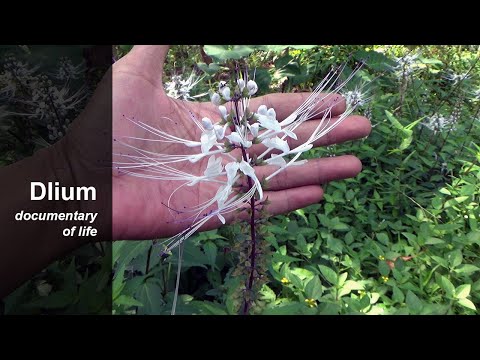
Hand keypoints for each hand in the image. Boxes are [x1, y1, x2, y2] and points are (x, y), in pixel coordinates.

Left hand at [112, 45, 370, 239]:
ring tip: (356, 164)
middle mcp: (224, 153)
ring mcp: (222, 184)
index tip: (336, 100)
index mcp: (212, 123)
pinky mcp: (214, 212)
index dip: (303, 106)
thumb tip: (178, 21)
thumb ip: (162, 43)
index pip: (269, 112)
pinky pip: (259, 207)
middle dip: (324, 135)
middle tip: (363, 127)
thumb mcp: (136, 73)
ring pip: (280, 176)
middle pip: (285, 142)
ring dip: (319, 169)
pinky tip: (318, 194)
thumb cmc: (107, 128)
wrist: (84, 179)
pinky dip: (289, 202)